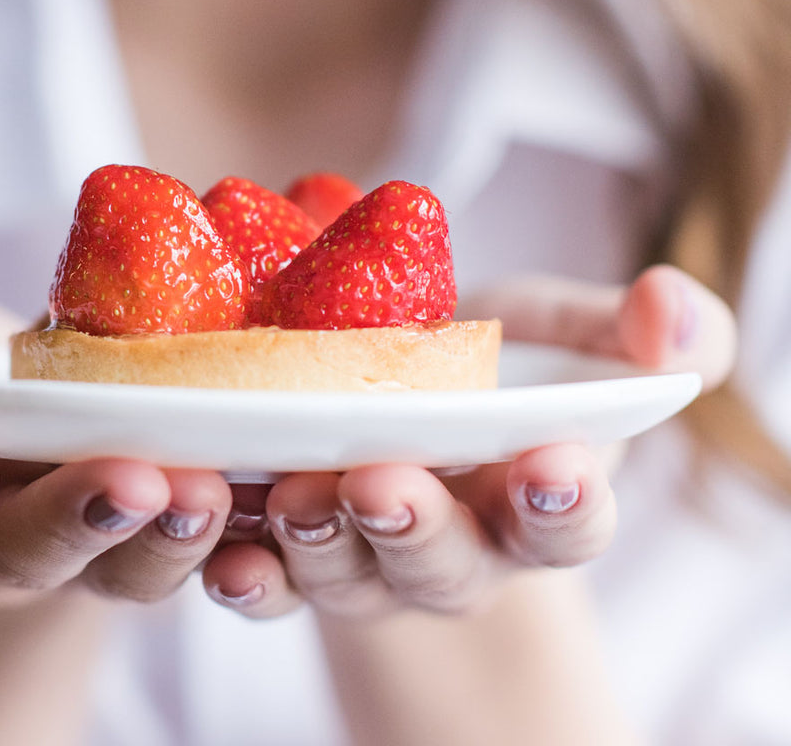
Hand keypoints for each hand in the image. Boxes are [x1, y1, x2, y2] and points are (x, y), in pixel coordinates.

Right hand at [0, 251, 233, 604]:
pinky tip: (278, 482)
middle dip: (73, 520)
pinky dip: (241, 525)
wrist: (1, 424)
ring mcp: (88, 548)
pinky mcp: (163, 527)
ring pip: (127, 569)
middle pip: (28, 554)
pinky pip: (206, 544)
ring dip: (169, 536)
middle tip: (126, 483)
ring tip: (207, 492)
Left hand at [199, 265, 735, 617]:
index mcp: (531, 503)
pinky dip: (244, 572)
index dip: (564, 505)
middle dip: (417, 528)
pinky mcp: (289, 556)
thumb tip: (671, 309)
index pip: (566, 524)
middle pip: (444, 565)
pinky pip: (266, 583)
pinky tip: (220, 547)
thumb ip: (634, 333)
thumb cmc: (493, 375)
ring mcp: (365, 563)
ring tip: (295, 495)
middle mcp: (452, 552)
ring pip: (346, 576)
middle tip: (385, 482)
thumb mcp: (564, 337)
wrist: (398, 406)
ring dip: (318, 544)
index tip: (554, 467)